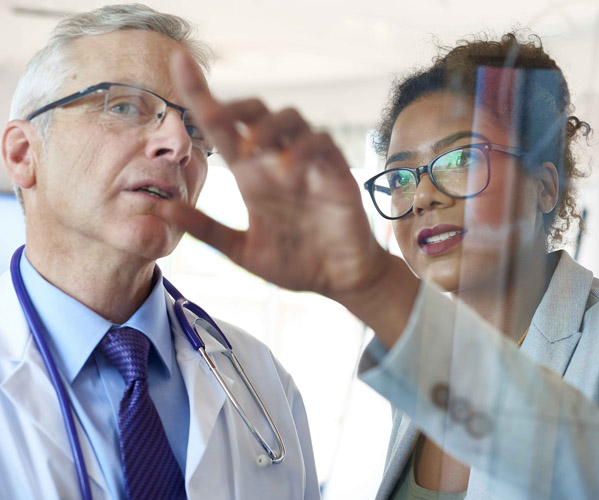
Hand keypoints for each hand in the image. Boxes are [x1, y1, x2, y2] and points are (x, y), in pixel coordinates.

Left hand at [158, 51, 418, 344]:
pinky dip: (303, 149)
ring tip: (251, 151)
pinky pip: (321, 142)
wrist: (338, 279)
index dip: (201, 94)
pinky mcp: (334, 171)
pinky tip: (289, 171)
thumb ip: (206, 230)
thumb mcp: (241, 251)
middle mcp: (276, 162)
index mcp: (251, 176)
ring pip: (290, 118)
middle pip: (256, 111)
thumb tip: (161, 209)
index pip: (223, 128)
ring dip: (267, 127)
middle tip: (215, 120)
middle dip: (235, 106)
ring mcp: (307, 164)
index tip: (179, 61)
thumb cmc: (294, 263)